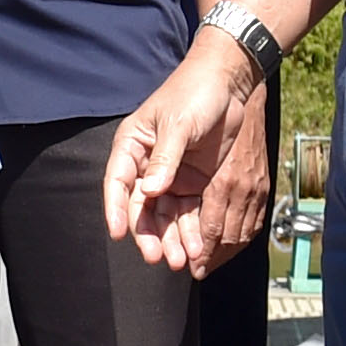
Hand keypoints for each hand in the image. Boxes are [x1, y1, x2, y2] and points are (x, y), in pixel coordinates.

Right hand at [106, 38, 261, 270]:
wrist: (229, 84)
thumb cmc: (194, 93)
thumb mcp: (177, 124)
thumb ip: (165, 158)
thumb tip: (150, 190)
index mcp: (132, 147)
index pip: (117, 182)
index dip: (116, 209)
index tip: (119, 234)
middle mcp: (147, 166)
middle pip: (141, 207)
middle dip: (149, 234)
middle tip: (158, 257)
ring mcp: (171, 177)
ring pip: (165, 216)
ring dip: (172, 238)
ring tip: (181, 261)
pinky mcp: (194, 183)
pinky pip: (190, 213)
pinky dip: (192, 231)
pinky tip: (197, 248)